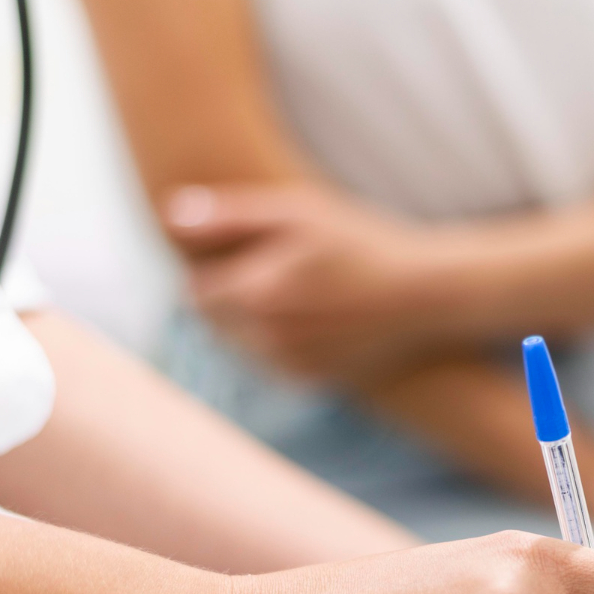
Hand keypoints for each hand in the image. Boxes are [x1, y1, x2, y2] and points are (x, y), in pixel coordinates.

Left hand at [165, 184, 460, 378]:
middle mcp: (264, 340)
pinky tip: (313, 319)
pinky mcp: (308, 382)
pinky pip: (269, 363)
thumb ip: (229, 214)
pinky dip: (278, 343)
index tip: (248, 251)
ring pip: (239, 346)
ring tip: (297, 294)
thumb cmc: (362, 242)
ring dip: (250, 323)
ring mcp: (287, 366)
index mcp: (254, 295)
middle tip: (274, 270)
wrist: (423, 296)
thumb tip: (169, 215)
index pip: (194, 289)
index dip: (216, 266)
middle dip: (229, 298)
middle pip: (212, 322)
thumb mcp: (299, 211)